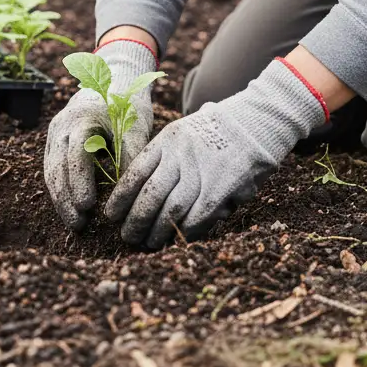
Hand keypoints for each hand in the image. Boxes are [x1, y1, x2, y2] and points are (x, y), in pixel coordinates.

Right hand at [44, 38, 158, 230]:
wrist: (113, 81)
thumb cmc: (127, 104)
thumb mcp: (134, 126)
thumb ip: (131, 155)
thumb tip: (127, 191)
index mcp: (81, 118)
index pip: (75, 154)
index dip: (79, 181)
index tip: (88, 205)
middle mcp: (62, 126)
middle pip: (59, 166)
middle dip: (67, 197)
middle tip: (79, 223)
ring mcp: (55, 134)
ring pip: (52, 170)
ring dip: (61, 198)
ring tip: (75, 223)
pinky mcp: (55, 142)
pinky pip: (53, 169)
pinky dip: (60, 190)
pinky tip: (70, 209)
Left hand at [105, 58, 327, 248]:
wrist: (255, 123)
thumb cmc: (213, 132)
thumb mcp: (181, 133)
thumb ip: (162, 158)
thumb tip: (135, 192)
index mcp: (167, 140)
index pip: (135, 172)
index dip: (120, 197)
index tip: (110, 215)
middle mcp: (181, 155)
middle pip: (151, 194)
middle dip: (136, 220)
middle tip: (127, 236)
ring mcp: (203, 171)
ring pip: (172, 209)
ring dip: (158, 230)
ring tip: (148, 243)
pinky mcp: (223, 187)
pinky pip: (199, 215)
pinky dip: (186, 231)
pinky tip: (176, 239)